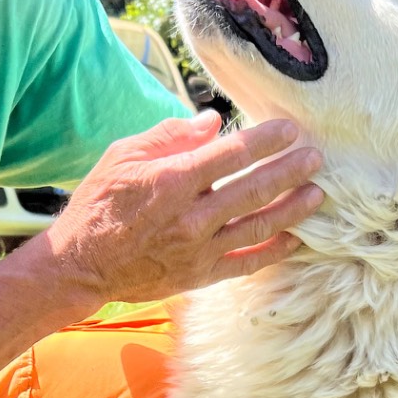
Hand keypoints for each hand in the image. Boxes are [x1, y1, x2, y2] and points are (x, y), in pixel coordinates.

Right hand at [41, 111, 323, 304]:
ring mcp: (199, 249)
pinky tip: (297, 239)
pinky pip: (247, 263)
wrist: (80, 266)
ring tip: (317, 193)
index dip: (266, 140)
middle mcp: (192, 216)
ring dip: (292, 209)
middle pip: (254, 189)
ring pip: (259, 226)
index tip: (290, 129)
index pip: (232, 154)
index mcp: (173, 180)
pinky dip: (275, 252)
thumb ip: (169, 135)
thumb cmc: (98, 205)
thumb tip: (213, 122)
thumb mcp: (123, 156)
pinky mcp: (201, 275)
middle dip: (290, 171)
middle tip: (316, 158)